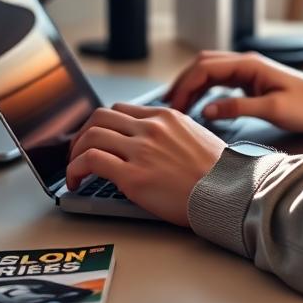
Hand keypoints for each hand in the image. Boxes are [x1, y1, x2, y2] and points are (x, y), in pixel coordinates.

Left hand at [65, 104, 224, 224]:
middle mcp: (150, 128)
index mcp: (166, 117)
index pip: (121, 110)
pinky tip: (76, 181)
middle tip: (79, 151)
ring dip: (75, 152)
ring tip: (75, 169)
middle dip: (83, 134)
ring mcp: (140, 150)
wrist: (228, 192)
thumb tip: (150, 144)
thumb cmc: (217, 172)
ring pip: (91, 136)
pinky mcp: (132, 176)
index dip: (103, 125)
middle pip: (100, 117)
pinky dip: (75, 169)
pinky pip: (90, 162)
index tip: (97, 139)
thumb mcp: (194, 136)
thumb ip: (170, 134)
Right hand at [167, 51, 302, 132]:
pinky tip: (198, 105)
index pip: (206, 68)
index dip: (185, 85)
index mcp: (249, 64)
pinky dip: (204, 90)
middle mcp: (246, 63)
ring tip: (177, 106)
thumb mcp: (273, 110)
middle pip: (203, 65)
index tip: (174, 106)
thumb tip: (206, 111)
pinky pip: (220, 80)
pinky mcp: (251, 81)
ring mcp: (248, 71)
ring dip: (191, 85)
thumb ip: (238, 108)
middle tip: (168, 106)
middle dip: (182, 83)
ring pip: (209, 71)